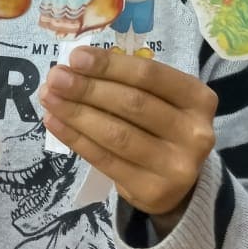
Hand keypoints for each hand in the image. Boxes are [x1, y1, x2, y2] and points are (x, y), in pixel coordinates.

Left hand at [39, 46, 215, 217]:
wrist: (178, 181)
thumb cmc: (162, 124)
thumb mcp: (159, 98)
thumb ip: (127, 82)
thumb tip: (75, 67)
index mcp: (198, 98)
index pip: (149, 76)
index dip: (110, 65)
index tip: (76, 57)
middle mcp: (195, 132)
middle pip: (132, 104)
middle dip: (88, 88)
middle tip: (56, 77)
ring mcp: (177, 166)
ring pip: (116, 134)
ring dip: (76, 113)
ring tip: (49, 97)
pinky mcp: (153, 191)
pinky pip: (106, 160)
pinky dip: (75, 139)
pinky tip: (55, 122)